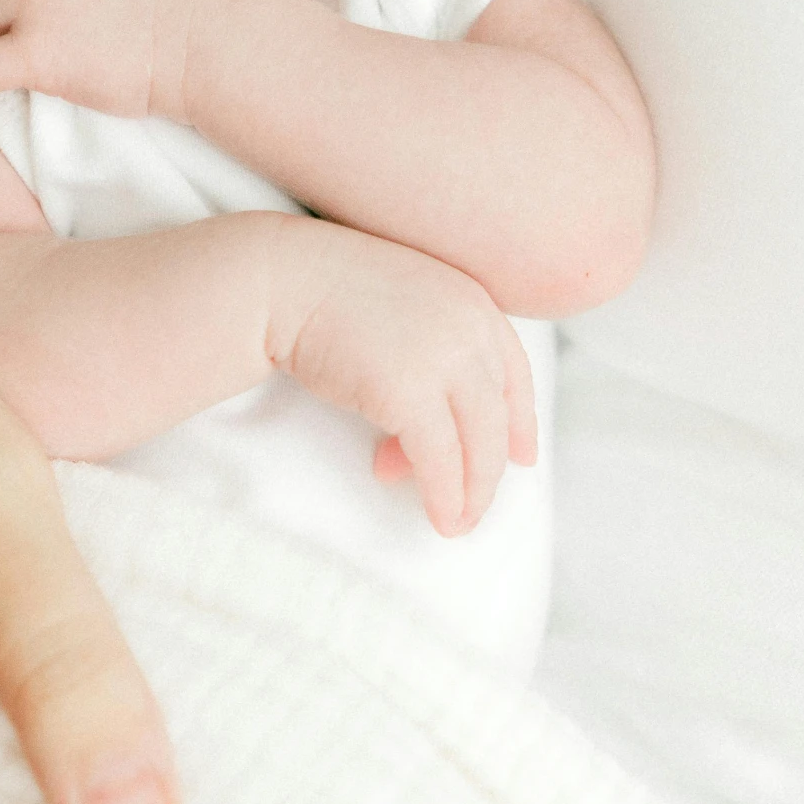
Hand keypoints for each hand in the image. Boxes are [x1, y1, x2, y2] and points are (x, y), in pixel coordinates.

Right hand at [271, 221, 537, 534]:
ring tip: (457, 522)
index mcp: (470, 300)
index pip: (514, 369)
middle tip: (475, 504)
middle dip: (490, 468)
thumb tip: (418, 432)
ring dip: (472, 491)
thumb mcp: (396, 311)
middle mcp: (469, 325)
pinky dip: (445, 494)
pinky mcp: (410, 392)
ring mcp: (444, 357)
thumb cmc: (322, 294)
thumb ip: (424, 357)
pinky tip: (440, 516)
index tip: (522, 454)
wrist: (281, 280)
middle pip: (498, 413)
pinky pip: (440, 459)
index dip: (521, 419)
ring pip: (479, 442)